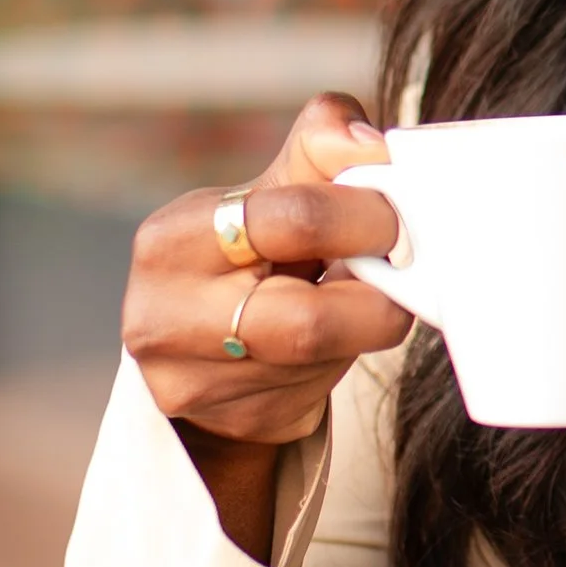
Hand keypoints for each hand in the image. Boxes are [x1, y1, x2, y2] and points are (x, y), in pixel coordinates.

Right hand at [123, 93, 411, 552]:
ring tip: (366, 294)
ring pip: (323, 357)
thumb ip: (319, 147)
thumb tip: (368, 146)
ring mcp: (195, 382)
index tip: (393, 212)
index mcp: (172, 241)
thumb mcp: (270, 188)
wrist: (206, 347)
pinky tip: (340, 337)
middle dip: (377, 286)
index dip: (366, 215)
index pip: (294, 221)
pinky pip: (321, 390)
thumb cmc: (249, 252)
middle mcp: (166, 318)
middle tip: (399, 262)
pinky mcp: (234, 421)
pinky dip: (347, 357)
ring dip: (366, 322)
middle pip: (310, 318)